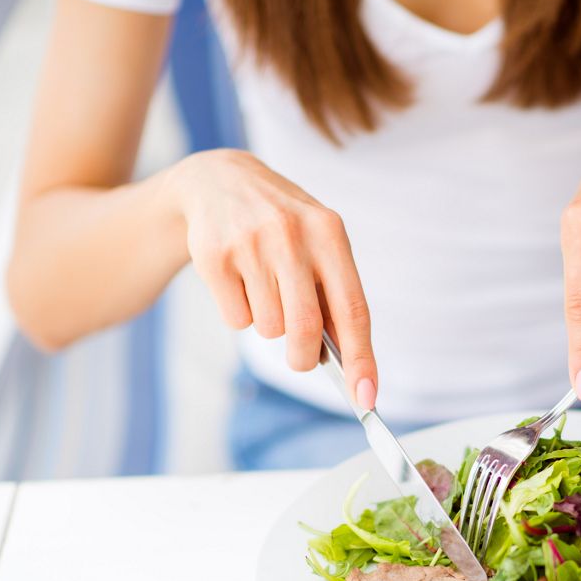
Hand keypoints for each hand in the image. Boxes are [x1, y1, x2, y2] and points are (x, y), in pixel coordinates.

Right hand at [168, 149, 376, 408]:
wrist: (219, 181)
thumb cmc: (283, 227)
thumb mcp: (318, 243)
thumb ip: (335, 294)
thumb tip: (346, 362)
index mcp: (330, 232)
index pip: (353, 310)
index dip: (361, 360)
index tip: (366, 399)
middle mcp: (291, 234)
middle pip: (305, 329)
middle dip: (304, 359)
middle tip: (302, 359)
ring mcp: (250, 244)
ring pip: (268, 329)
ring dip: (269, 326)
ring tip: (264, 289)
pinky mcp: (213, 256)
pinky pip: (236, 319)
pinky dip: (241, 315)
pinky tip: (238, 281)